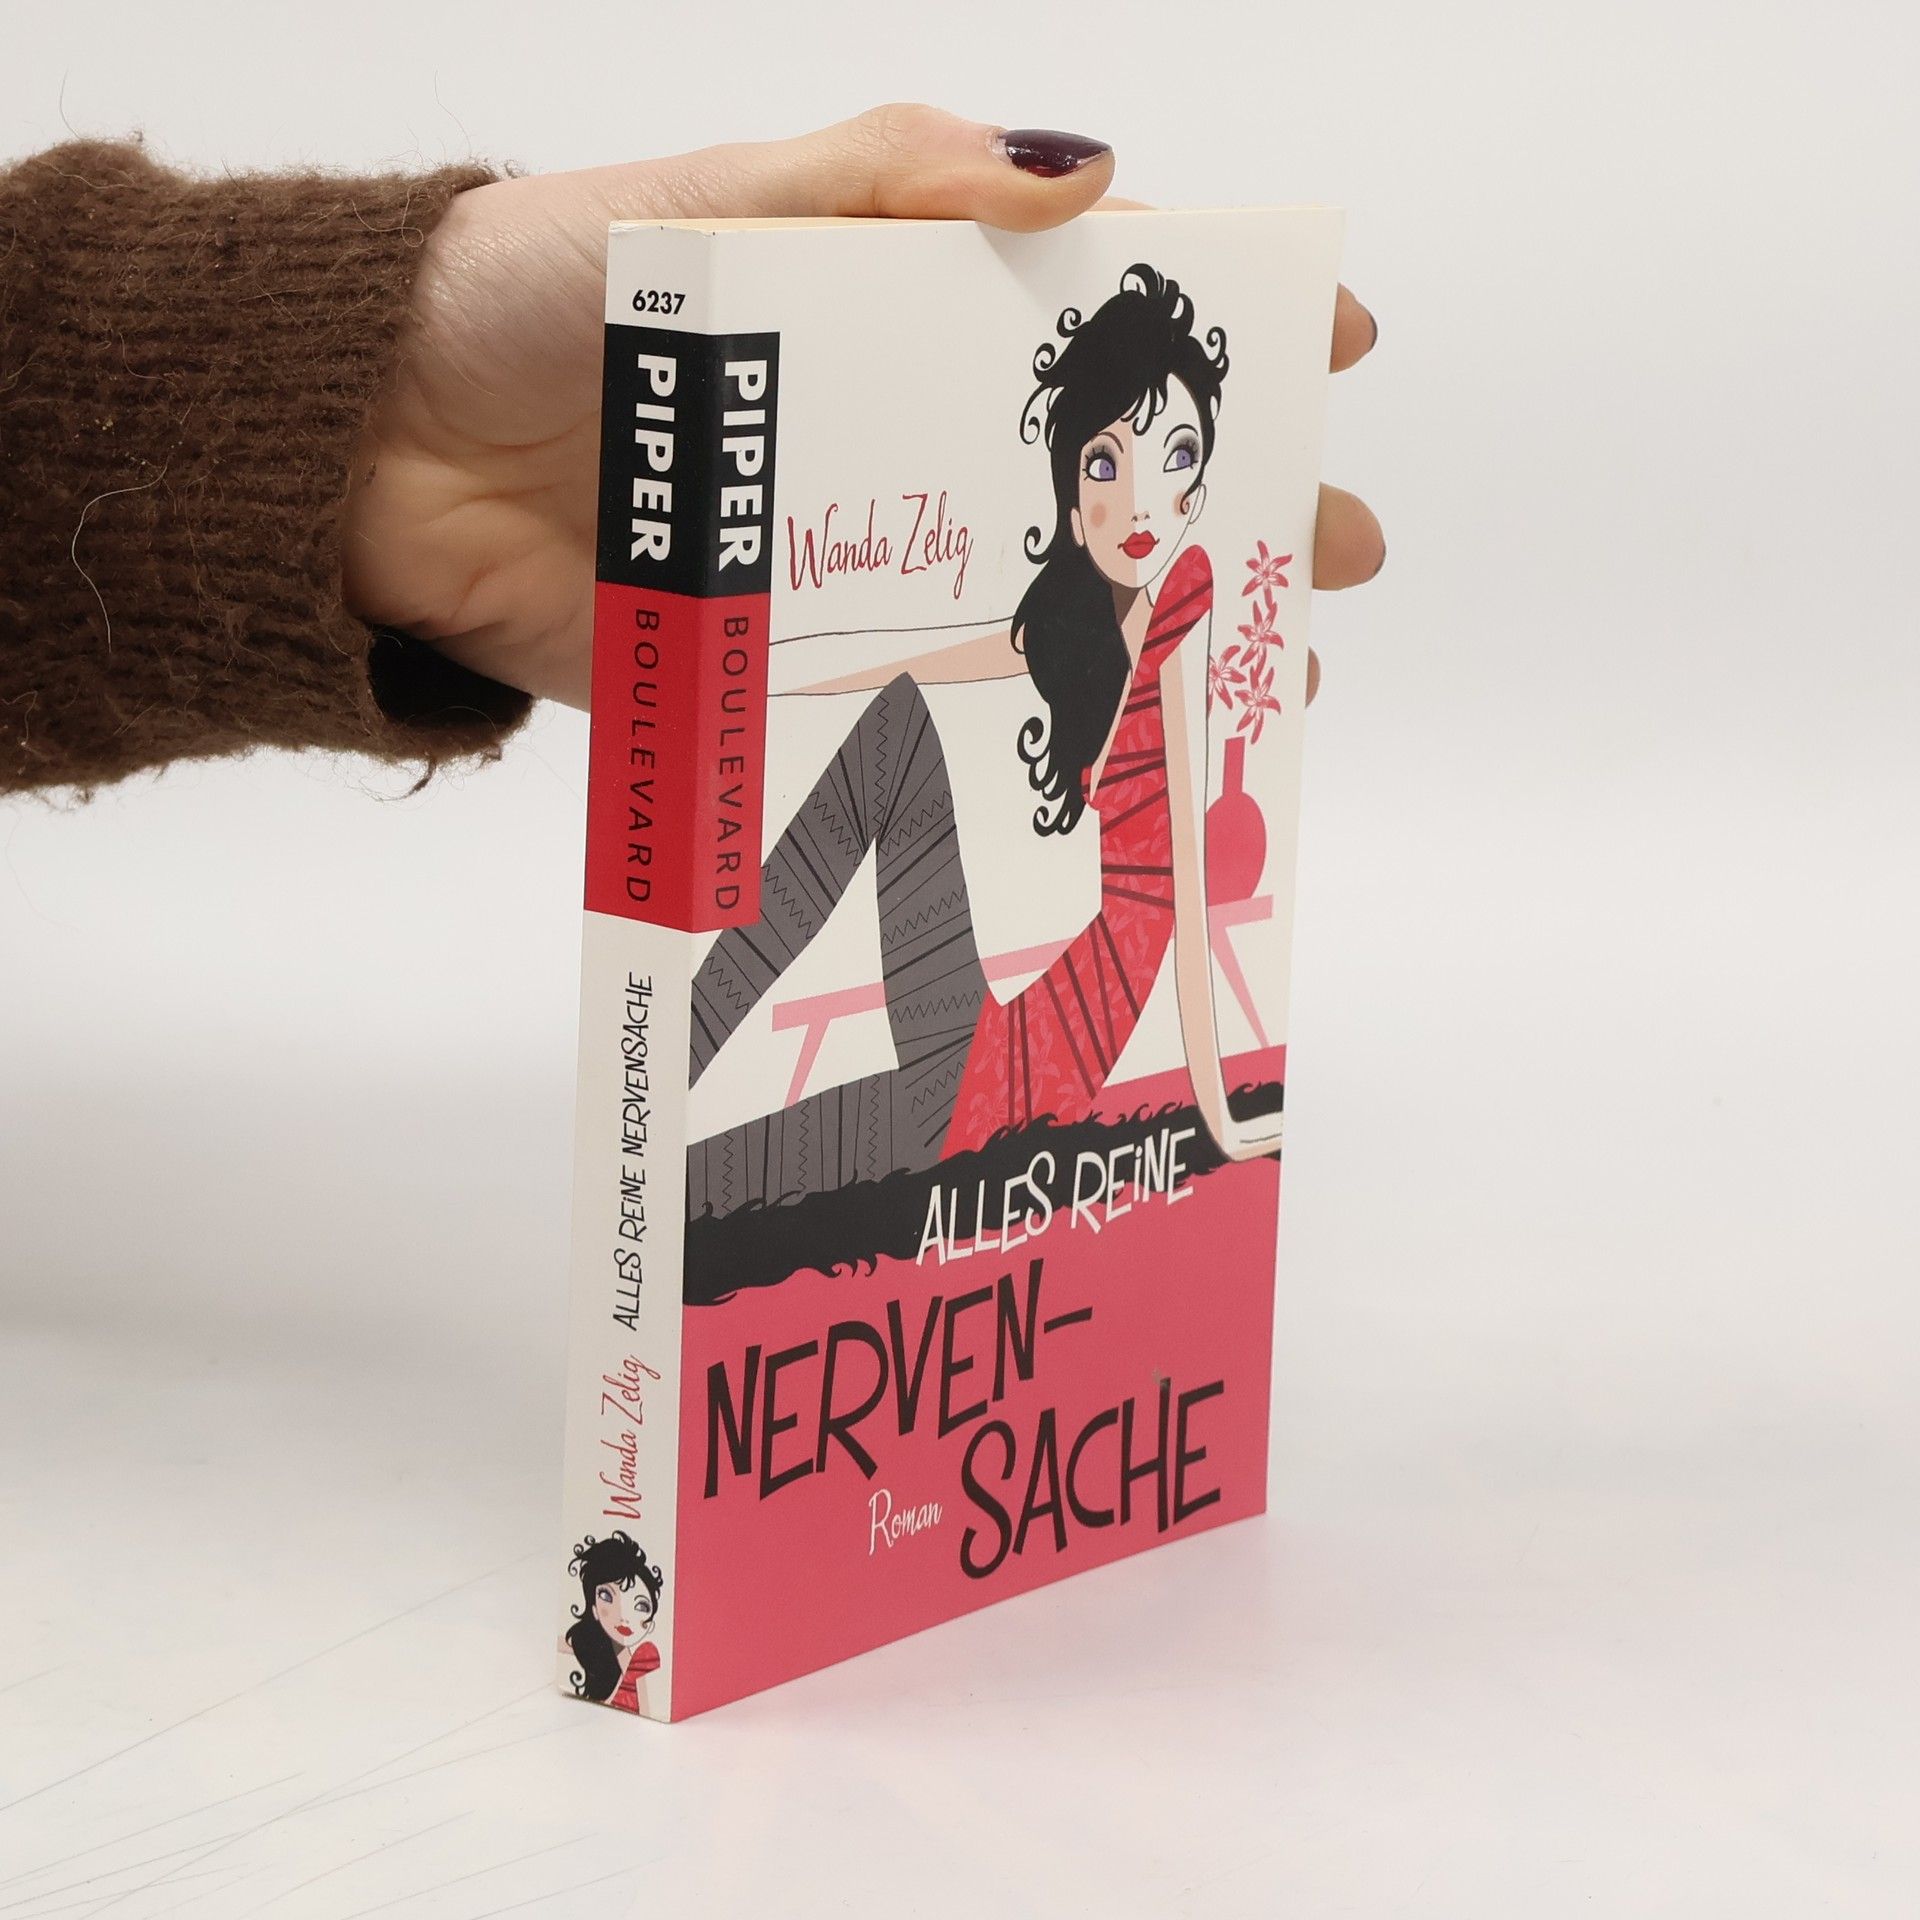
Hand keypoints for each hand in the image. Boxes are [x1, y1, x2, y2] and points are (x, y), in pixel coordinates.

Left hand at [341, 105, 1382, 710]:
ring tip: (1245, 679)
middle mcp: (875, 439)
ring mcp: (833, 563)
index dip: (1208, 330)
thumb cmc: (526, 296)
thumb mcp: (713, 202)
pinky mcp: (768, 667)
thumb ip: (884, 179)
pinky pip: (897, 705)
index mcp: (875, 308)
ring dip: (1138, 642)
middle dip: (1219, 510)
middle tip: (1333, 551)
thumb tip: (1078, 173)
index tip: (1332, 351)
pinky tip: (1087, 764)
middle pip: (1079, 477)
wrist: (370, 456)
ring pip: (1016, 603)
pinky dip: (987, 737)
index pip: (1078, 311)